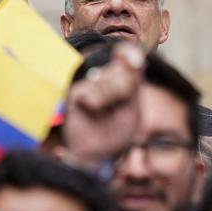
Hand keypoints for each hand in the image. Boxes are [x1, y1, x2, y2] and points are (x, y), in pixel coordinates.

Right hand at [61, 43, 144, 169]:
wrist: (99, 156)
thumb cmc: (116, 133)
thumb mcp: (132, 107)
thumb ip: (133, 81)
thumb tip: (134, 55)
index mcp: (119, 79)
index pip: (125, 55)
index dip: (128, 54)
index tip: (137, 61)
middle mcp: (102, 78)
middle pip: (119, 68)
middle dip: (125, 86)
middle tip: (121, 105)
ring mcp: (88, 85)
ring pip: (104, 79)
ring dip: (110, 97)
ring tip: (106, 112)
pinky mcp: (74, 94)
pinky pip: (89, 90)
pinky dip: (96, 101)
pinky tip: (93, 110)